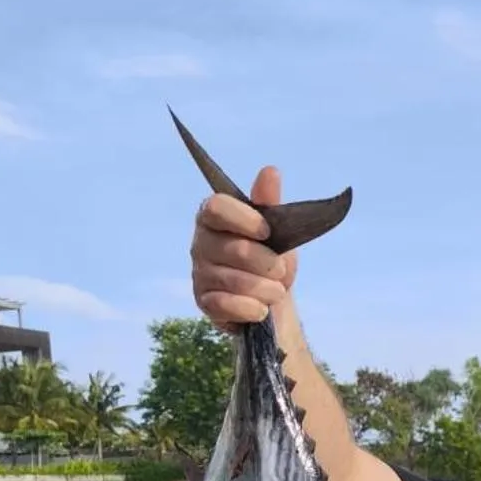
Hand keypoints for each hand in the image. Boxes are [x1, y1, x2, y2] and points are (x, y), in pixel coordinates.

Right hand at [190, 164, 296, 330]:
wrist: (272, 300)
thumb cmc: (271, 258)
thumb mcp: (277, 231)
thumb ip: (270, 204)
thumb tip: (270, 171)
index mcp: (214, 218)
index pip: (216, 207)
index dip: (244, 219)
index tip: (267, 232)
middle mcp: (200, 243)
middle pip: (234, 249)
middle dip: (267, 264)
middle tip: (281, 271)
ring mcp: (199, 274)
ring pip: (234, 280)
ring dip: (265, 289)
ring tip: (276, 291)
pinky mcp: (204, 302)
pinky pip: (227, 305)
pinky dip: (252, 308)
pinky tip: (261, 309)